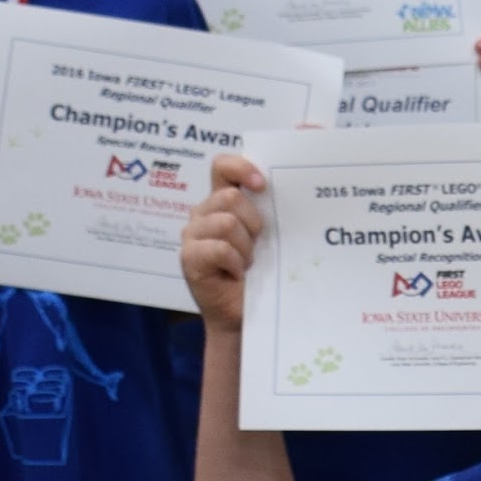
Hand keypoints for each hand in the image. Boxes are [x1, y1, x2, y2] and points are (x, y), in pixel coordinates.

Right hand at [178, 152, 265, 330]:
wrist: (245, 314)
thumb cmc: (259, 273)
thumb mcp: (268, 235)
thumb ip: (267, 209)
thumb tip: (291, 184)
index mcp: (221, 201)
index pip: (222, 166)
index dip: (240, 168)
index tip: (262, 184)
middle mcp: (203, 213)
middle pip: (230, 198)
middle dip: (253, 223)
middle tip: (257, 245)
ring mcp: (192, 235)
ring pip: (226, 223)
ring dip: (246, 247)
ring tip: (247, 263)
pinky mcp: (189, 258)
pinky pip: (219, 249)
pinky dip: (235, 262)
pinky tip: (237, 274)